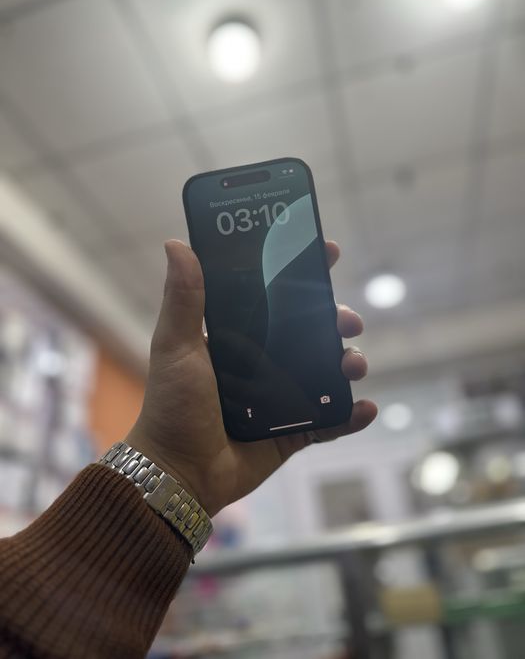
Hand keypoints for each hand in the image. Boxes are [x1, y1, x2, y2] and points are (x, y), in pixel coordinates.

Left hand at [127, 240, 376, 516]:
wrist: (179, 472)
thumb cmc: (172, 405)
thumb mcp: (175, 346)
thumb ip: (182, 299)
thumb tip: (176, 243)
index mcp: (238, 336)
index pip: (274, 296)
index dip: (301, 274)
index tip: (328, 253)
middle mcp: (262, 361)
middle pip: (310, 332)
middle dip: (336, 321)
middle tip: (347, 321)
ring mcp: (280, 398)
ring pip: (326, 372)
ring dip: (349, 364)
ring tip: (354, 366)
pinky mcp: (291, 432)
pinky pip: (329, 422)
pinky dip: (350, 416)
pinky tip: (366, 409)